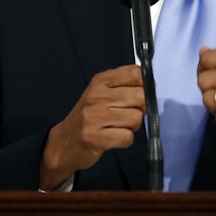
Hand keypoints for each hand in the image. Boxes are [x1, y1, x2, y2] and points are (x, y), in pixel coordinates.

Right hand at [39, 64, 144, 189]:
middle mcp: (97, 96)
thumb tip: (151, 85)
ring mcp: (94, 117)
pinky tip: (114, 138)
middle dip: (141, 108)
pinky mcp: (95, 138)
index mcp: (101, 81)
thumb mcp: (102, 92)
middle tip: (128, 114)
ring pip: (136, 118)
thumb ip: (125, 84)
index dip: (145, 85)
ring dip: (132, 126)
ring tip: (118, 126)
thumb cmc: (90, 115)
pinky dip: (125, 140)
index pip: (136, 73)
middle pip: (140, 97)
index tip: (140, 94)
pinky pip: (127, 137)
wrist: (64, 142)